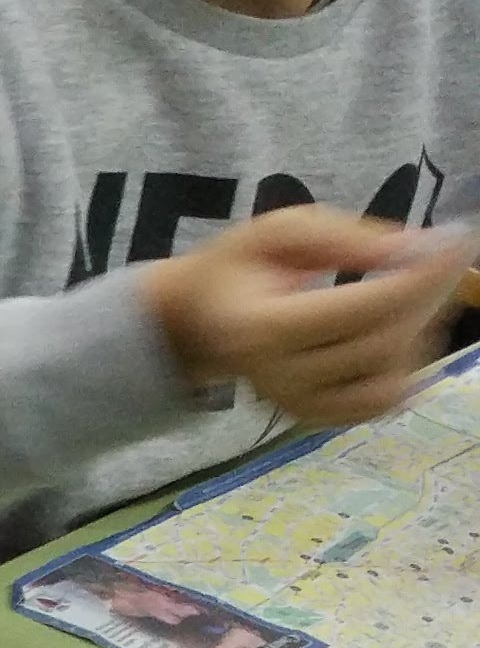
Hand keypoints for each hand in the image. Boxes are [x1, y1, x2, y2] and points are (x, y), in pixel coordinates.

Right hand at [139, 207, 478, 424]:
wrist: (195, 323)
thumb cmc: (236, 269)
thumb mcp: (278, 231)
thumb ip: (342, 237)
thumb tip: (412, 248)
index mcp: (257, 328)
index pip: (358, 309)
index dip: (418, 277)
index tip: (454, 242)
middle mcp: (274, 377)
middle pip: (381, 344)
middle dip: (426, 296)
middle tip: (441, 258)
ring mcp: (295, 405)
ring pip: (388, 380)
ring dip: (419, 334)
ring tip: (414, 295)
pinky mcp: (312, 417)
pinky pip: (378, 403)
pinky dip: (404, 370)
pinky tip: (402, 335)